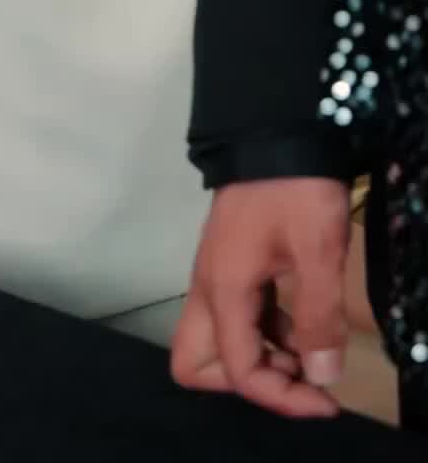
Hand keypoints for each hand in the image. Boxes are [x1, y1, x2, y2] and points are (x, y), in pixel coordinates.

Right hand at [171, 178, 350, 418]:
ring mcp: (215, 274)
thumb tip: (322, 377)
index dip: (283, 397)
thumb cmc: (294, 189)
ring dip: (260, 360)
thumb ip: (318, 317)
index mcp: (223, 289)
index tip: (328, 398)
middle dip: (247, 381)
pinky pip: (235, 317)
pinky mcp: (229, 264)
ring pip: (216, 342)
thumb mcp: (317, 251)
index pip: (239, 371)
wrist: (274, 128)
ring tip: (311, 349)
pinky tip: (300, 321)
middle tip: (295, 373)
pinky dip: (264, 334)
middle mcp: (207, 288)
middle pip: (196, 364)